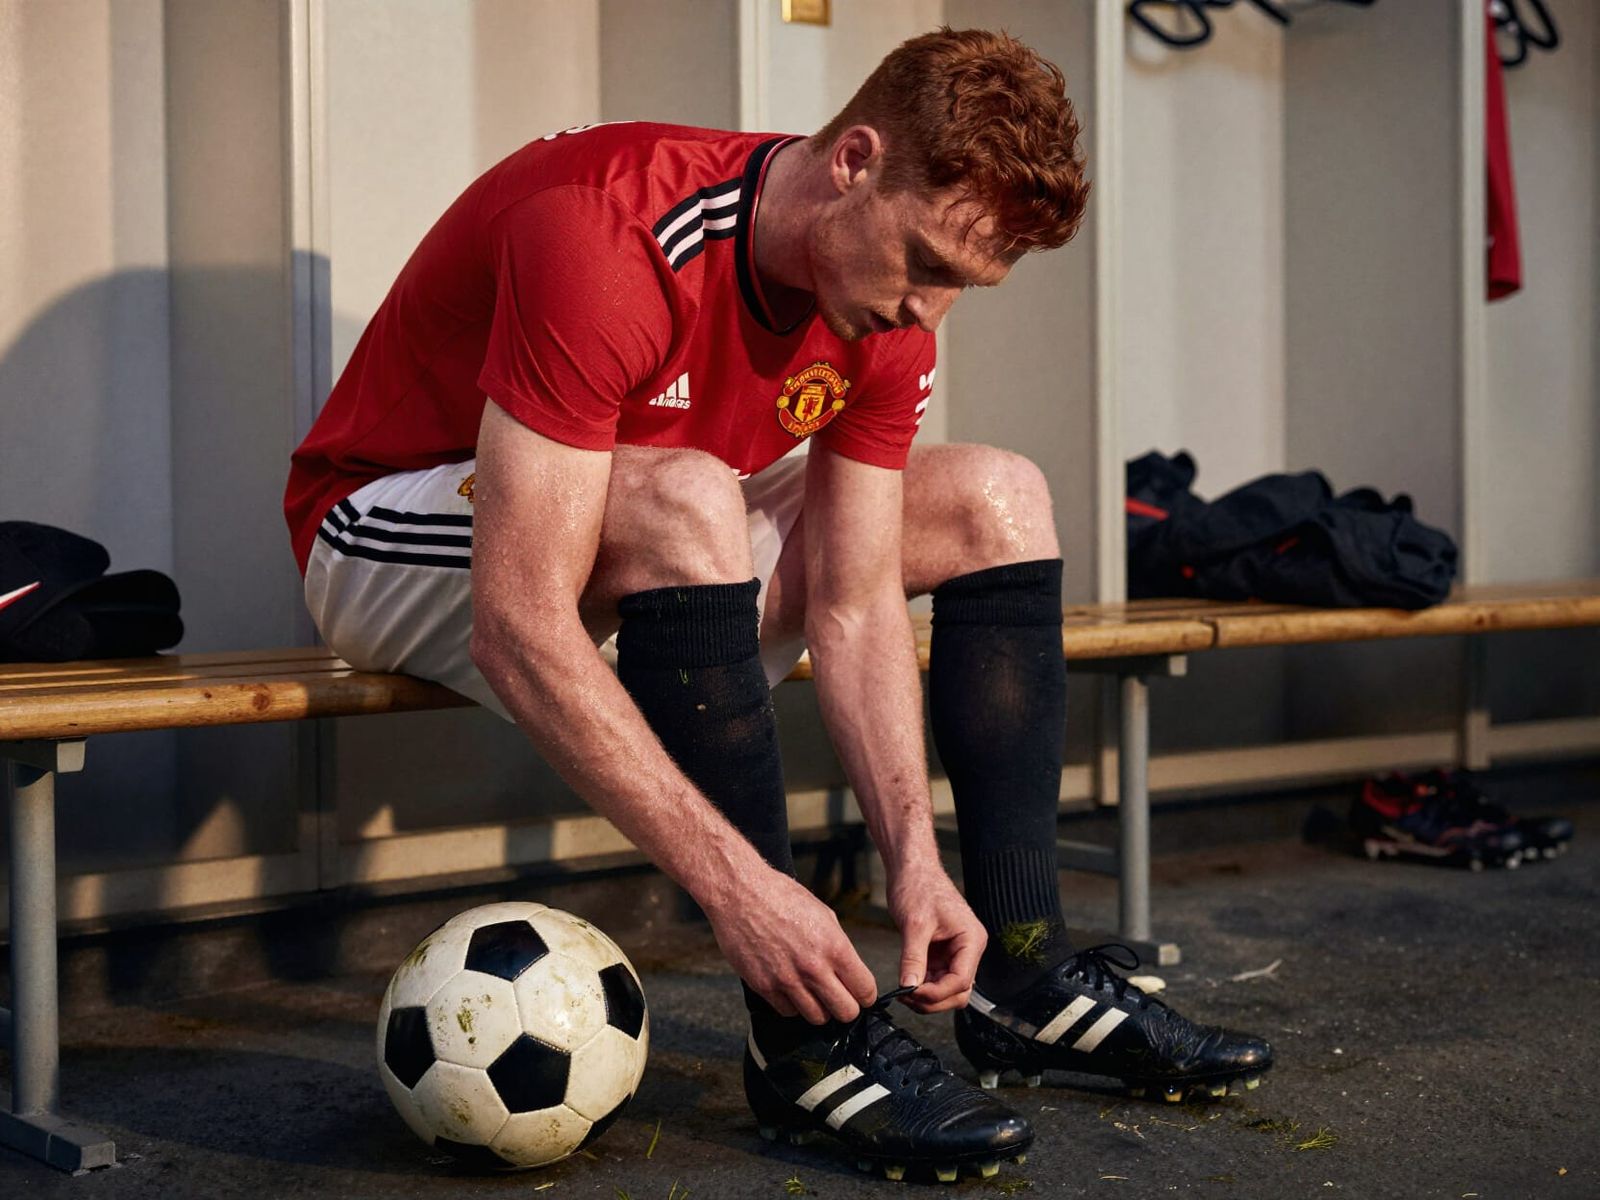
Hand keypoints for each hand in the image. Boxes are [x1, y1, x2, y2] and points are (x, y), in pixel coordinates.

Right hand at [702, 867, 878, 1024]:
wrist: (740, 893)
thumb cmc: (781, 897)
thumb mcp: (823, 914)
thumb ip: (838, 946)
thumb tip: (848, 970)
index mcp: (834, 947)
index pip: (865, 990)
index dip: (864, 993)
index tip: (858, 991)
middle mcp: (813, 968)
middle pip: (846, 1013)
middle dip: (846, 1006)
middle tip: (838, 995)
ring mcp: (788, 980)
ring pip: (817, 1018)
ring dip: (818, 1007)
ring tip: (812, 990)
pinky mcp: (764, 987)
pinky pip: (788, 1011)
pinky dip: (792, 1004)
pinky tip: (789, 985)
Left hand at [887, 861, 985, 1013]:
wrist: (912, 869)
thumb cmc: (919, 885)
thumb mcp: (915, 924)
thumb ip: (913, 958)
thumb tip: (909, 986)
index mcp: (971, 940)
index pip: (961, 981)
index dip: (937, 993)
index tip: (912, 992)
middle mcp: (968, 948)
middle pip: (958, 991)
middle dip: (933, 999)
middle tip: (906, 996)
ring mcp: (955, 952)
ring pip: (947, 989)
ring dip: (927, 995)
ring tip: (903, 990)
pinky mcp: (941, 953)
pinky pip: (936, 979)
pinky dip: (922, 985)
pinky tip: (906, 982)